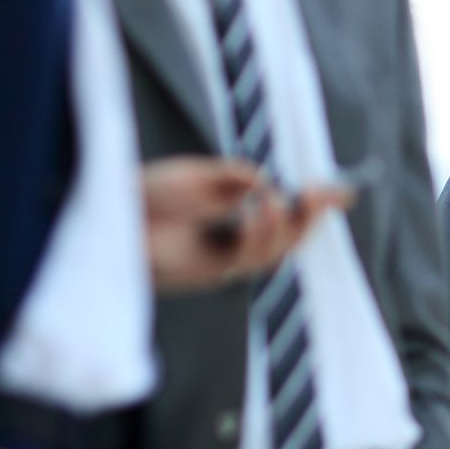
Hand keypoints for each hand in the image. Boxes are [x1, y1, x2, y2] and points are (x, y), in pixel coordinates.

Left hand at [143, 157, 349, 292]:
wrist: (105, 219)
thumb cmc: (142, 196)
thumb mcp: (197, 175)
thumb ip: (233, 176)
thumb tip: (268, 181)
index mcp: (229, 217)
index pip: (283, 215)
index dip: (314, 208)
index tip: (344, 192)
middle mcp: (230, 243)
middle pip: (288, 239)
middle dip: (311, 218)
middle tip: (322, 193)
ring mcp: (221, 260)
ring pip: (275, 252)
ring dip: (288, 225)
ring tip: (285, 200)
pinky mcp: (209, 273)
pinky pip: (250, 258)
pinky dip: (262, 231)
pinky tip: (261, 207)